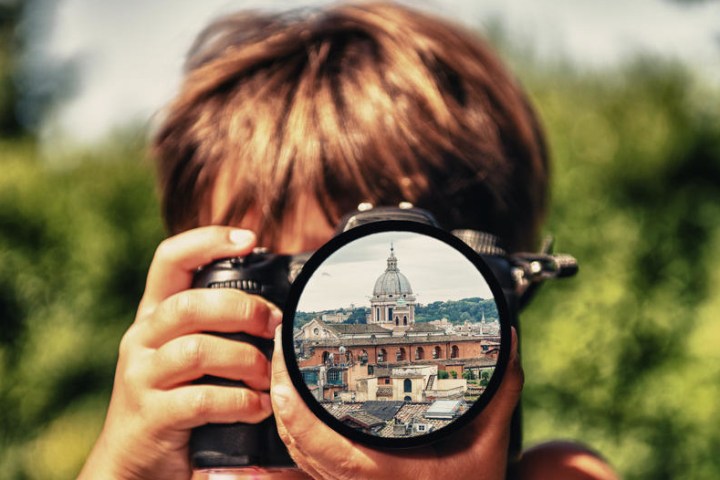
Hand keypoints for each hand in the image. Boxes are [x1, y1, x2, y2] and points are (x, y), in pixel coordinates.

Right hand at [79, 227, 281, 479]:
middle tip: (274, 325)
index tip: (250, 239)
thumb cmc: (176, 398)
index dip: (208, 241)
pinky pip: (201, 400)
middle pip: (190, 304)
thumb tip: (275, 304)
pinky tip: (258, 408)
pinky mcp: (151, 415)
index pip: (170, 259)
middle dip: (242, 310)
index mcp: (155, 315)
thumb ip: (217, 327)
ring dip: (245, 361)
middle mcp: (142, 338)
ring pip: (197, 351)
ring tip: (268, 376)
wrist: (133, 460)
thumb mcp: (189, 354)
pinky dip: (239, 402)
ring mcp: (141, 377)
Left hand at [270, 325, 522, 479]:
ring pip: (295, 451)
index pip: (319, 442)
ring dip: (282, 407)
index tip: (284, 365)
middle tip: (281, 344)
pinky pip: (303, 461)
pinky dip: (292, 428)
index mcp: (380, 474)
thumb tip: (508, 338)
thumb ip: (499, 391)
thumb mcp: (489, 444)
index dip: (293, 407)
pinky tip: (286, 402)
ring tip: (281, 362)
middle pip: (296, 440)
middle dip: (280, 389)